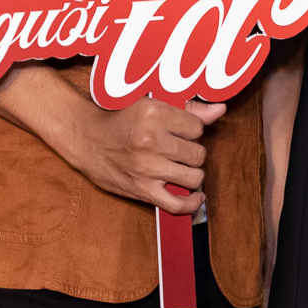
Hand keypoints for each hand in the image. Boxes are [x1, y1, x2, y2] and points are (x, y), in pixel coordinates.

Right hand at [56, 96, 223, 214]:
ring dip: (192, 173)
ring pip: (194, 176)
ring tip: (181, 166)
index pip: (197, 128)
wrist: (87, 138)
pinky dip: (191, 204)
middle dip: (192, 151)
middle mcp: (152, 141)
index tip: (181, 131)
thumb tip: (220, 111)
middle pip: (198, 153)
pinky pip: (176, 204)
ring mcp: (147, 168)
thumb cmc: (119, 118)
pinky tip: (195, 196)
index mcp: (154, 114)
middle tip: (178, 149)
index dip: (192, 130)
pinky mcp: (142, 190)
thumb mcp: (150, 103)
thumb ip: (187, 108)